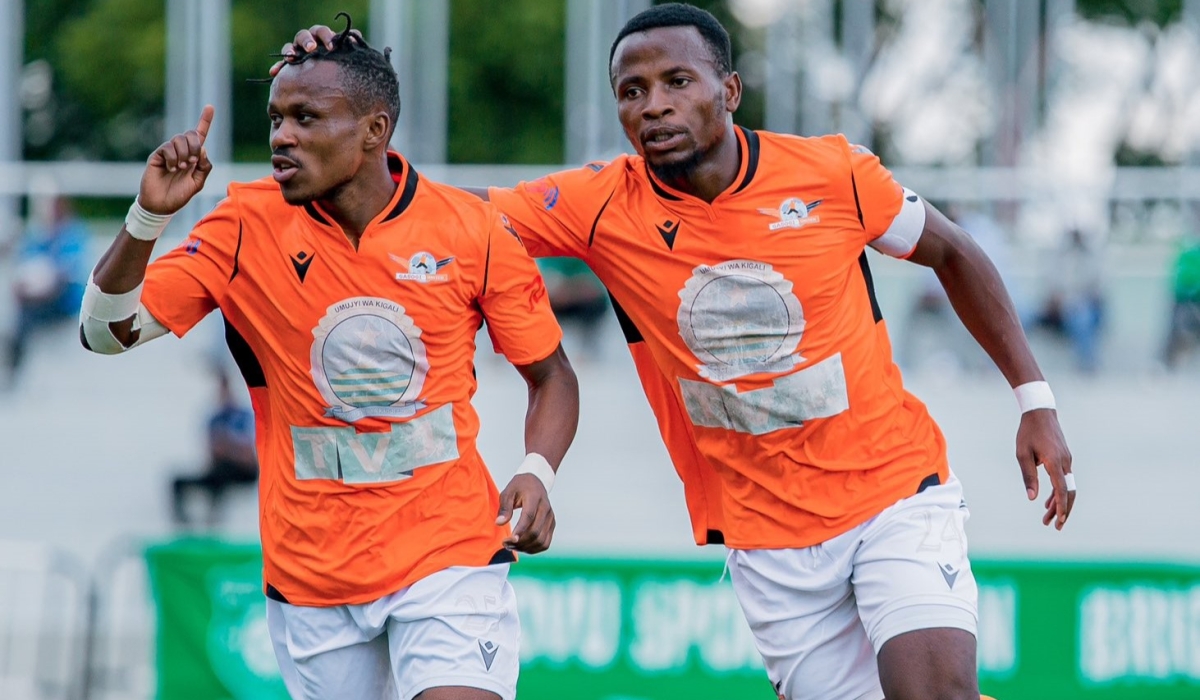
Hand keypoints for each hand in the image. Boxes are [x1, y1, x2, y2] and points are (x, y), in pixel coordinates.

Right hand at [139, 106, 213, 214]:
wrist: (161, 205)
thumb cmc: (179, 195)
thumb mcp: (198, 183)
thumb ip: (205, 167)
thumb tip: (203, 148)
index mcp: (193, 157)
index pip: (200, 135)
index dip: (205, 121)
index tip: (210, 107)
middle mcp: (181, 151)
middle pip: (191, 134)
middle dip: (196, 146)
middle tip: (193, 162)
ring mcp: (169, 152)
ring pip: (179, 139)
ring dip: (184, 154)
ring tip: (181, 168)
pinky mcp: (157, 155)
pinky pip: (168, 147)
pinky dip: (173, 158)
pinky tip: (171, 169)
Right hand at [268, 25, 364, 76]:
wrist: (332, 84)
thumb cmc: (339, 65)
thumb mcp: (344, 57)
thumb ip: (348, 47)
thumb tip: (355, 37)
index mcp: (321, 39)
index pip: (321, 32)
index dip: (325, 37)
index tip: (331, 47)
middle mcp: (308, 43)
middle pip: (304, 35)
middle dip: (307, 41)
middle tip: (312, 48)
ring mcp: (297, 53)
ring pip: (290, 46)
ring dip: (290, 49)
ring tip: (291, 57)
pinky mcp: (289, 65)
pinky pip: (281, 64)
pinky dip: (278, 67)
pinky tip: (274, 72)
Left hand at [496, 474, 554, 552]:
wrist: (535, 481)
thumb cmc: (519, 487)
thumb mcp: (508, 492)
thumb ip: (504, 508)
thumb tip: (499, 523)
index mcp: (535, 498)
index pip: (529, 517)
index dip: (520, 530)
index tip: (509, 540)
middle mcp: (546, 509)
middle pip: (535, 532)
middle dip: (520, 542)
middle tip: (505, 543)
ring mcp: (551, 518)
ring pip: (541, 540)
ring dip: (526, 547)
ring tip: (512, 546)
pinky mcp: (552, 525)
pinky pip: (545, 543)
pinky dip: (533, 549)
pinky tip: (522, 547)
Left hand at [1015, 409, 1074, 529]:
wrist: (1040, 412)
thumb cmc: (1028, 432)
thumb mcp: (1022, 454)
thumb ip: (1028, 476)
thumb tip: (1032, 498)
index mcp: (1054, 462)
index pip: (1062, 489)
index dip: (1061, 506)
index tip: (1060, 520)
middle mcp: (1065, 463)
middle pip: (1069, 492)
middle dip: (1062, 510)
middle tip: (1054, 526)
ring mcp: (1066, 460)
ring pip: (1067, 487)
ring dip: (1059, 503)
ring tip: (1047, 518)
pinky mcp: (1064, 459)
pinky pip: (1064, 479)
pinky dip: (1058, 492)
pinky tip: (1048, 501)